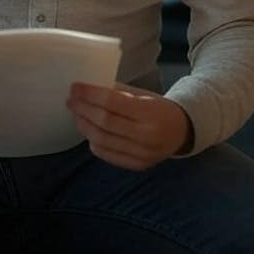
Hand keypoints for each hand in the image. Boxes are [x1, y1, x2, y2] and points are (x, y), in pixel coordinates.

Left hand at [66, 82, 193, 170]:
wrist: (182, 131)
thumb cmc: (160, 108)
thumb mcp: (143, 95)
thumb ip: (118, 93)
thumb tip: (89, 89)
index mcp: (149, 113)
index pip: (112, 102)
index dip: (90, 95)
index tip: (76, 88)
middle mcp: (146, 136)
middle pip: (104, 122)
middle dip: (83, 110)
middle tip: (71, 100)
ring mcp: (142, 154)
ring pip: (103, 140)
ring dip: (85, 126)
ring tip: (77, 115)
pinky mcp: (137, 166)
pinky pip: (108, 154)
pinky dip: (94, 142)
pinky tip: (89, 131)